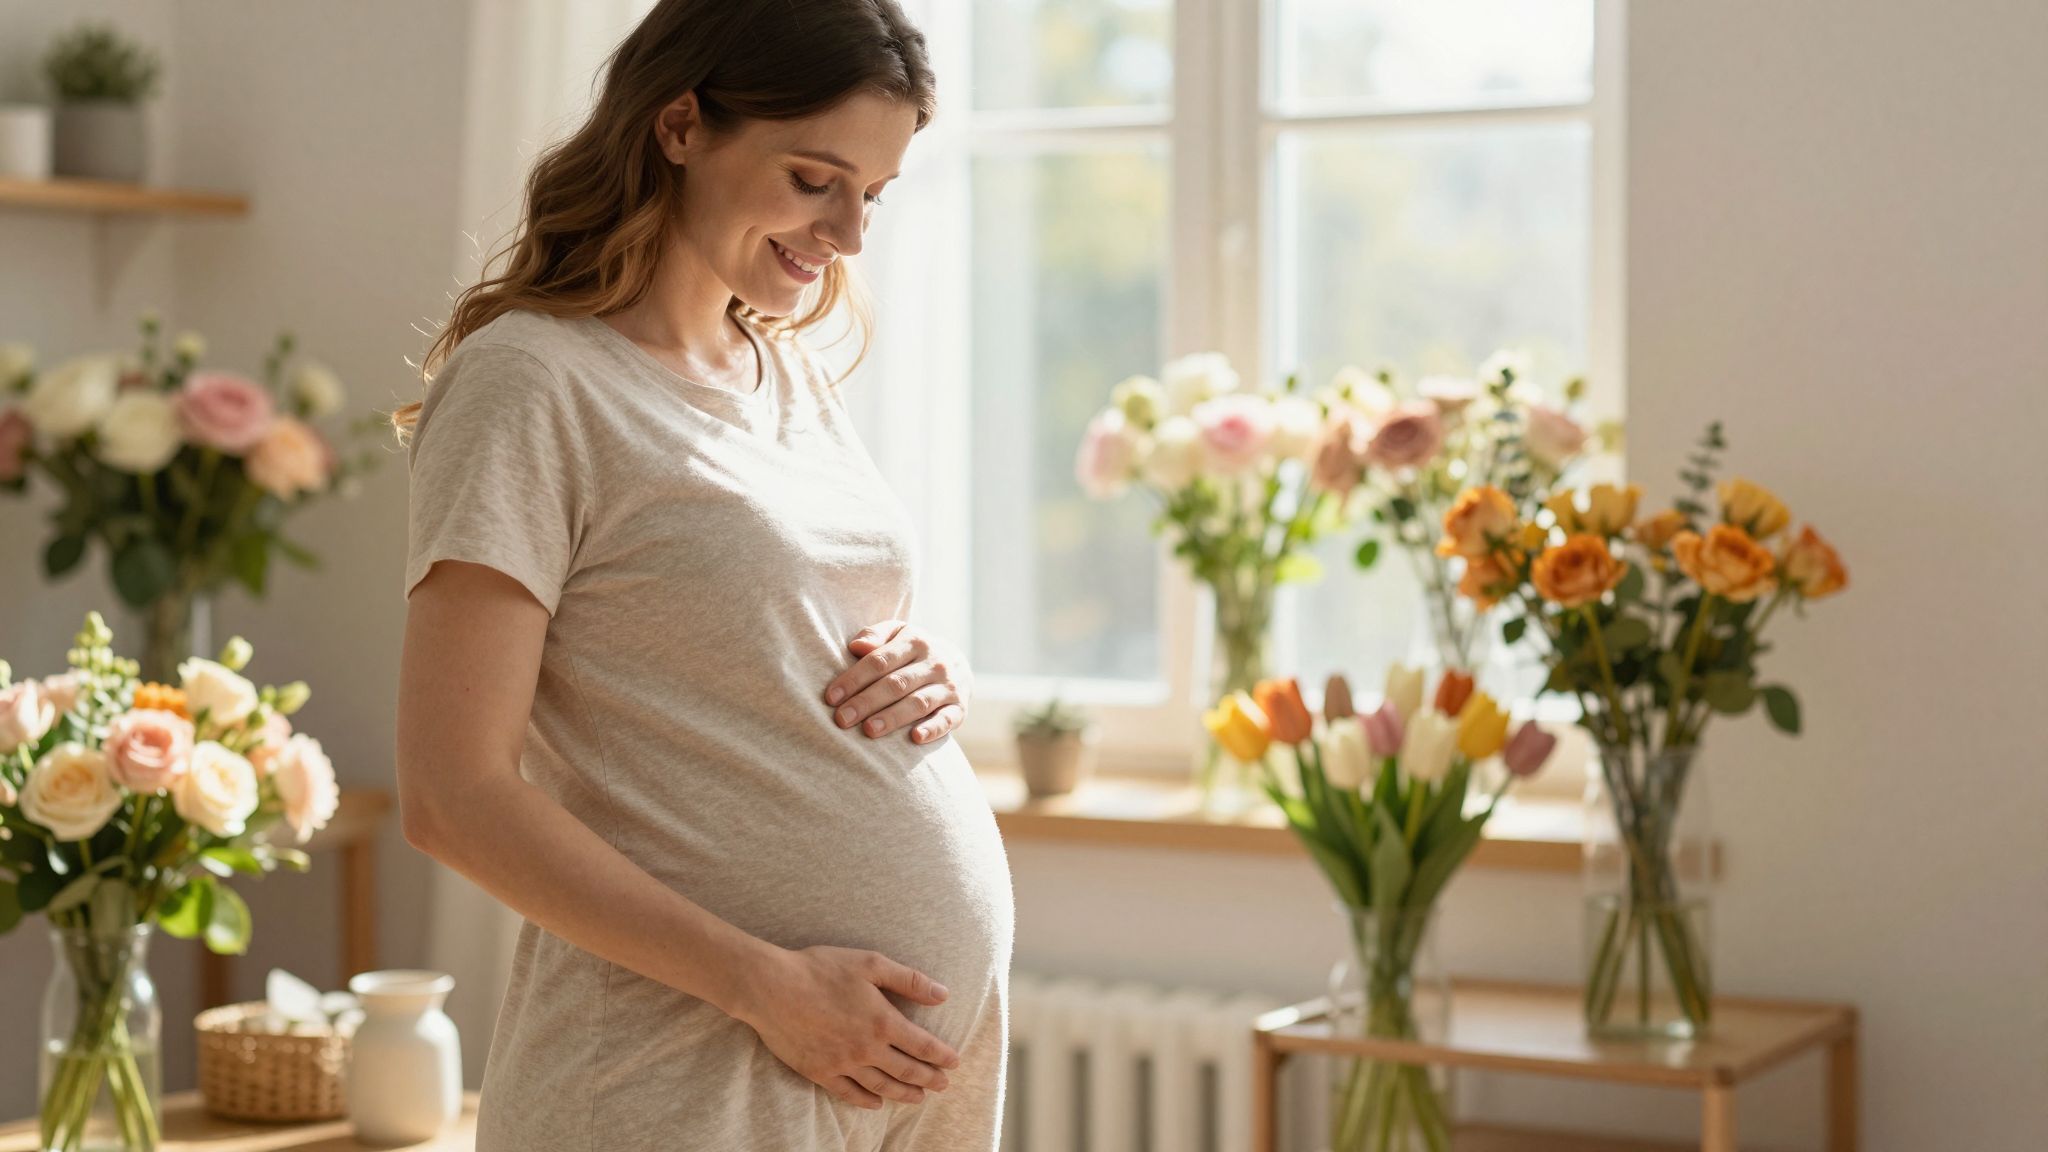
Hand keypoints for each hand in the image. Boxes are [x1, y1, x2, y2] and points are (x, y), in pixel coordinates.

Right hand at [732, 944, 960, 1109]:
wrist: (772, 987)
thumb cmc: (821, 969)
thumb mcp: (871, 963)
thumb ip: (909, 980)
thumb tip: (943, 994)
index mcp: (882, 1021)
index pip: (922, 1045)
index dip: (941, 1056)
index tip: (954, 1063)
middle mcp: (866, 1048)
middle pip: (906, 1070)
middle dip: (929, 1079)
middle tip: (943, 1085)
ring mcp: (842, 1064)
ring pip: (881, 1086)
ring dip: (903, 1094)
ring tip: (919, 1098)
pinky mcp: (819, 1071)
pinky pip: (848, 1093)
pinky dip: (866, 1100)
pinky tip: (876, 1103)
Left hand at [824, 620, 970, 743]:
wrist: (956, 664)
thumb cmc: (912, 652)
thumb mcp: (897, 634)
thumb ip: (875, 635)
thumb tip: (856, 646)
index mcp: (915, 642)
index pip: (879, 661)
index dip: (854, 679)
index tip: (831, 697)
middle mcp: (934, 663)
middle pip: (896, 683)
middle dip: (867, 702)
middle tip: (842, 719)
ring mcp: (948, 687)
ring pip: (918, 703)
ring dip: (893, 717)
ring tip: (869, 731)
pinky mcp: (959, 709)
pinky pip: (947, 720)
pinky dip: (933, 729)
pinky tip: (915, 738)